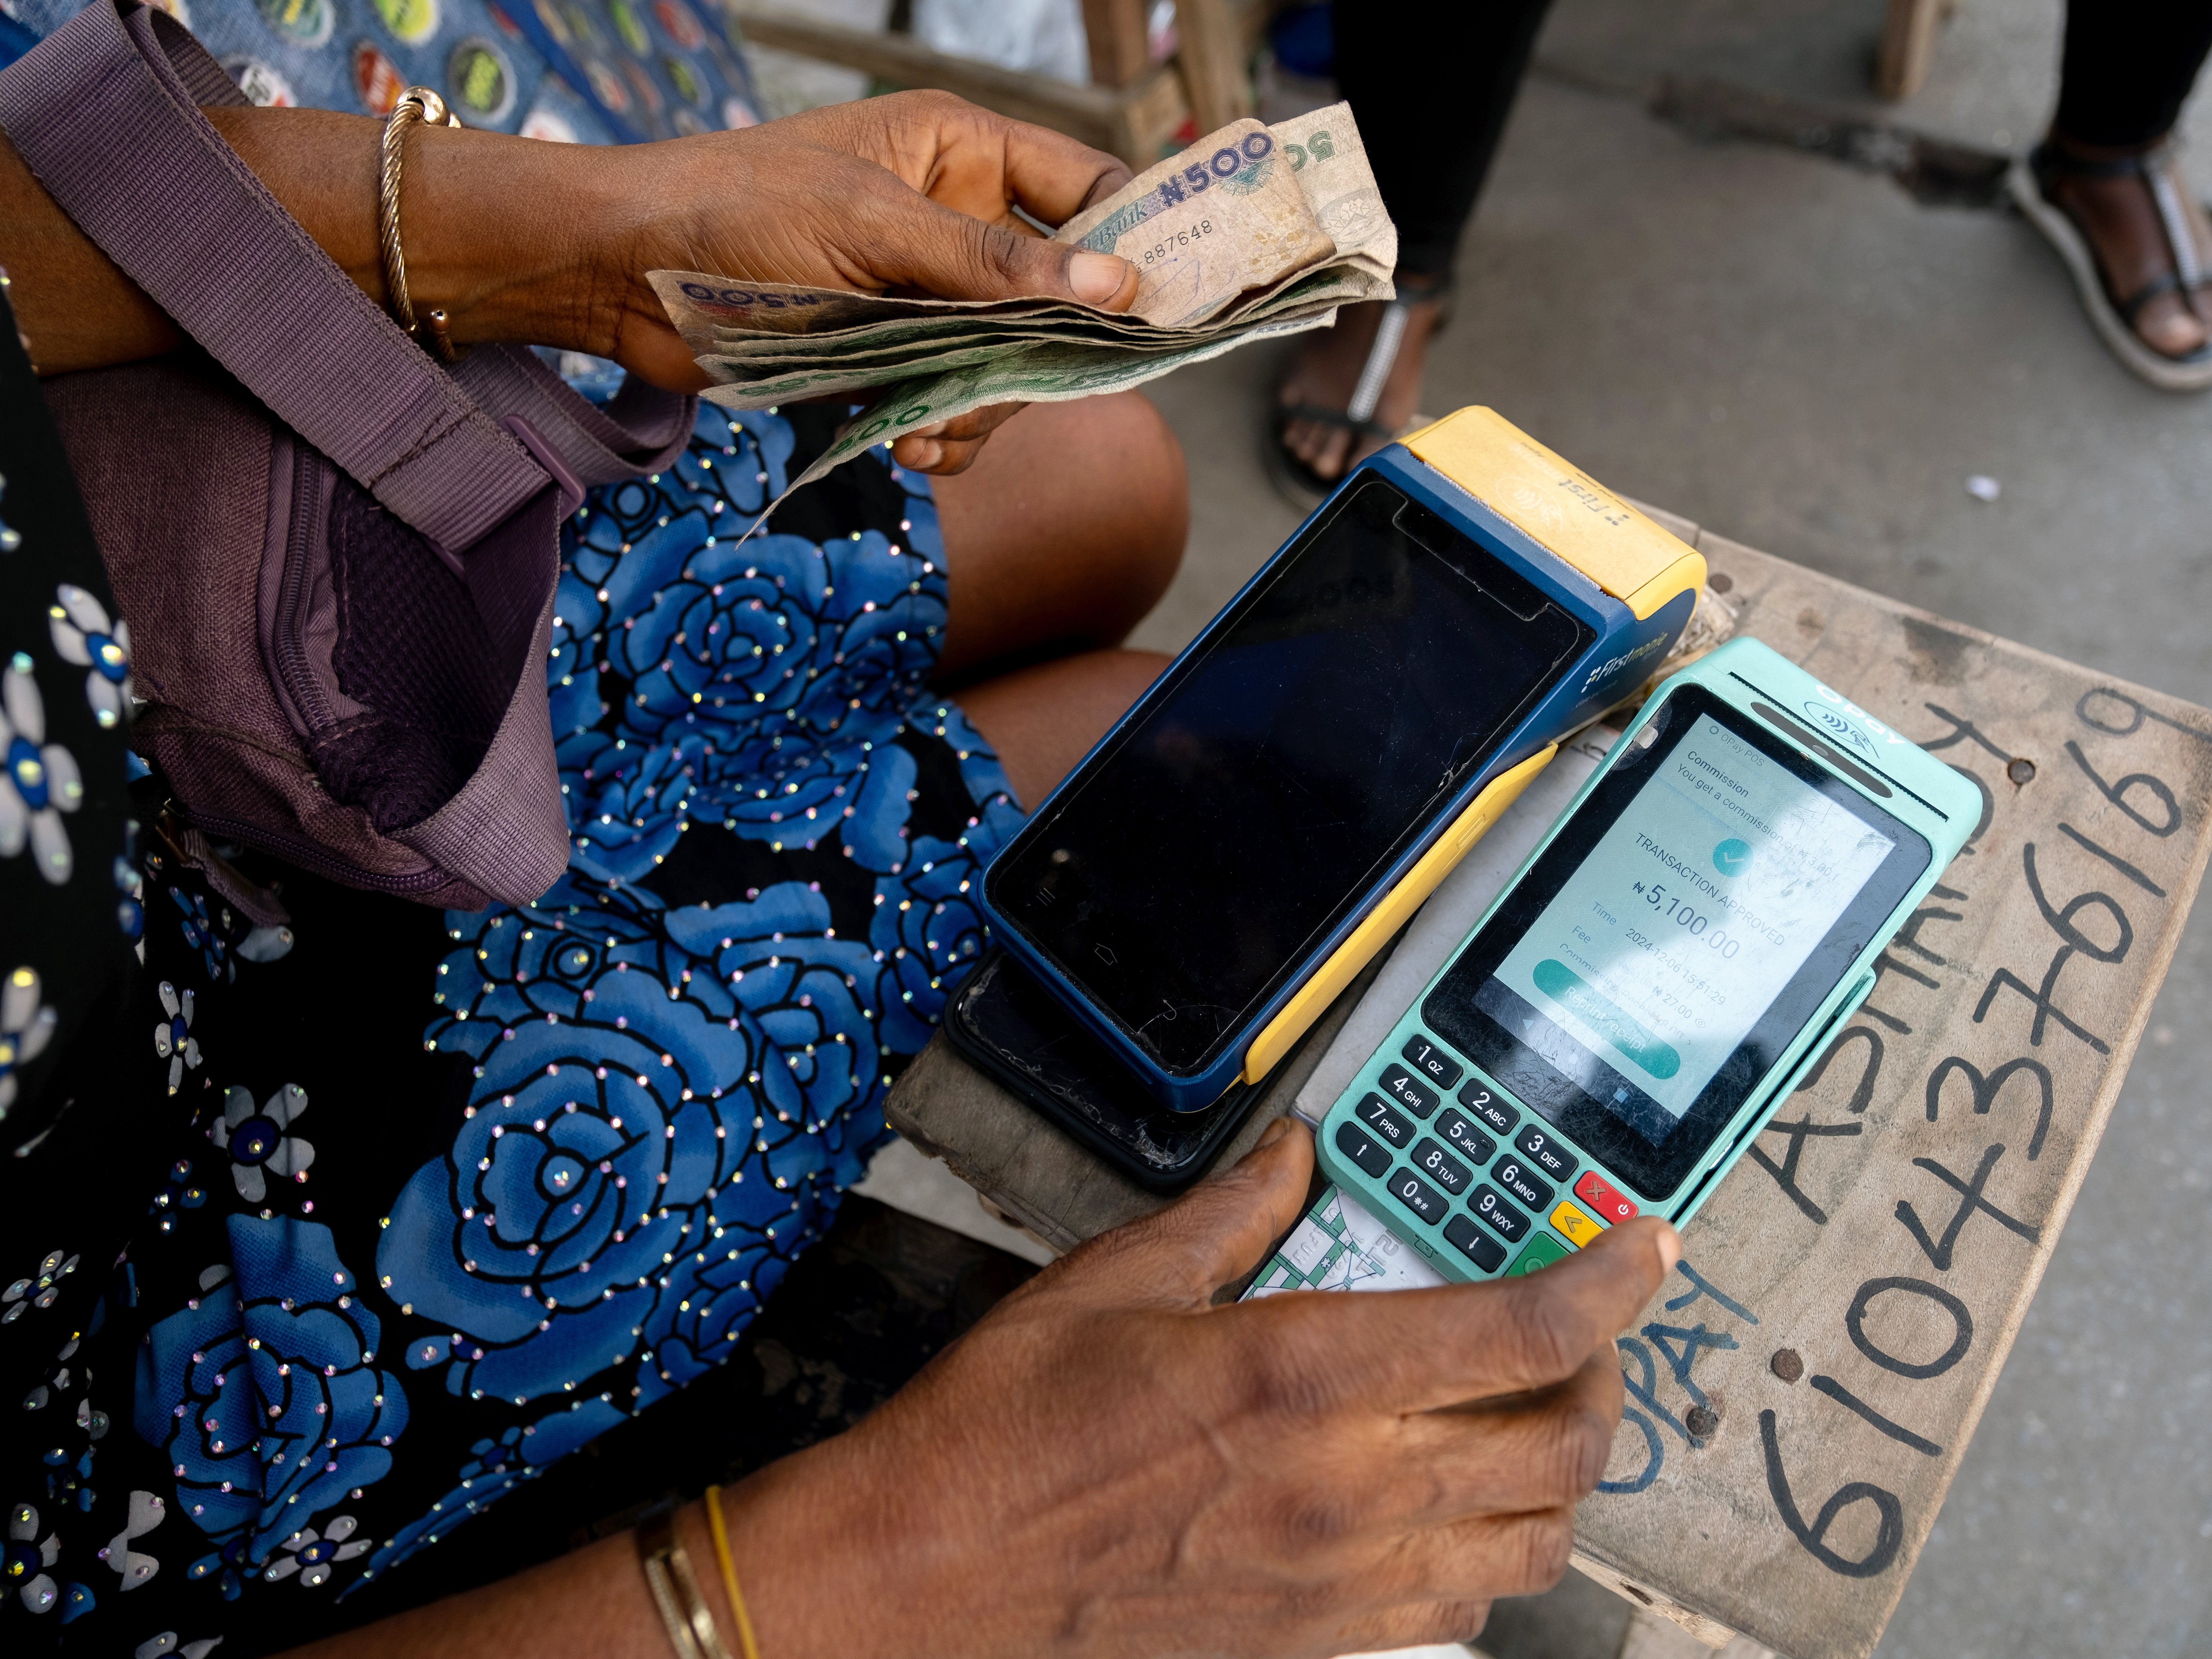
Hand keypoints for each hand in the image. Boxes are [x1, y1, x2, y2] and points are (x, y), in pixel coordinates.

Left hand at [571, 92, 1138, 473]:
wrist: (624, 277)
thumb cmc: (735, 211)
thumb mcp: (872, 227)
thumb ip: (990, 267)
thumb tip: (1112, 286)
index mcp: (960, 153)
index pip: (1084, 188)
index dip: (1128, 242)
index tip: (1154, 307)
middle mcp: (955, 223)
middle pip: (1056, 299)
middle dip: (1037, 355)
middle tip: (1013, 388)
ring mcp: (925, 296)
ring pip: (1009, 368)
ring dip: (980, 407)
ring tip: (926, 424)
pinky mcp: (890, 358)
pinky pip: (955, 408)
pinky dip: (943, 435)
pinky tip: (907, 444)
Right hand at [719, 1119, 1678, 1658]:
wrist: (932, 1576)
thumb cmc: (1008, 1430)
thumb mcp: (1114, 1283)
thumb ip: (1229, 1212)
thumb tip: (1292, 1153)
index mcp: (1303, 1376)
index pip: (1519, 1332)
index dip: (1609, 1282)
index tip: (1642, 1245)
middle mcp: (1348, 1485)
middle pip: (1561, 1442)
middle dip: (1605, 1373)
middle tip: (1582, 1322)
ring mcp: (1343, 1578)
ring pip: (1536, 1541)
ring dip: (1566, 1471)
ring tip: (1539, 1412)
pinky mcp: (1319, 1638)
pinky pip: (1462, 1612)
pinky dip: (1496, 1555)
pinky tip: (1459, 1506)